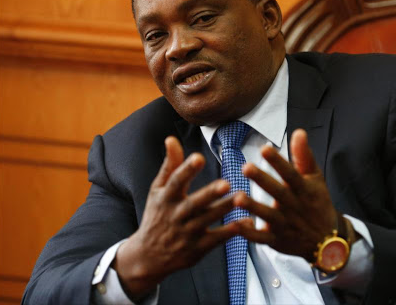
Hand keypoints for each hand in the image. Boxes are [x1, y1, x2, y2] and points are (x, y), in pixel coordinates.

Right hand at [113, 136, 239, 299]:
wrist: (148, 257)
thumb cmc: (157, 215)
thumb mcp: (158, 190)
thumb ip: (169, 165)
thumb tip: (171, 138)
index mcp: (166, 198)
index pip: (176, 181)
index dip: (186, 169)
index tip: (198, 157)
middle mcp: (176, 215)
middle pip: (194, 203)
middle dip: (209, 194)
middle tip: (226, 183)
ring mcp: (186, 233)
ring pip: (208, 220)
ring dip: (224, 209)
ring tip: (242, 197)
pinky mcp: (197, 249)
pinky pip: (216, 239)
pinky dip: (231, 231)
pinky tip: (247, 222)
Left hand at [235, 129, 342, 261]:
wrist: (327, 240)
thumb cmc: (317, 202)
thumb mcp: (315, 179)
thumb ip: (304, 156)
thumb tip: (298, 131)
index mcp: (304, 189)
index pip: (291, 173)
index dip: (278, 162)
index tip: (265, 148)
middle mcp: (294, 206)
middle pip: (277, 192)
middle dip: (262, 180)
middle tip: (246, 167)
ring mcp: (286, 225)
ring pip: (268, 216)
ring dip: (253, 207)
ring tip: (238, 198)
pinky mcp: (277, 240)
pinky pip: (262, 239)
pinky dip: (250, 234)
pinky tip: (236, 225)